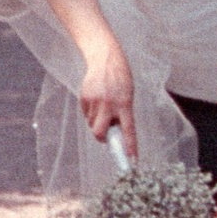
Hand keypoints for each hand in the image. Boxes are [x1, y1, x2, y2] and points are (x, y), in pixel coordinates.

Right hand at [79, 40, 137, 163]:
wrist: (105, 57)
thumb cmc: (120, 78)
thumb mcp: (127, 95)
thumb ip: (123, 113)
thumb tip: (115, 133)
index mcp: (124, 104)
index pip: (128, 130)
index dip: (130, 146)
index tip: (131, 160)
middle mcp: (109, 104)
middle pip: (99, 133)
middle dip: (102, 138)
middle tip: (106, 134)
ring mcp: (95, 101)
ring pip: (92, 123)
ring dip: (97, 120)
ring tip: (103, 105)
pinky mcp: (84, 97)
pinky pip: (86, 113)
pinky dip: (91, 111)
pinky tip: (96, 98)